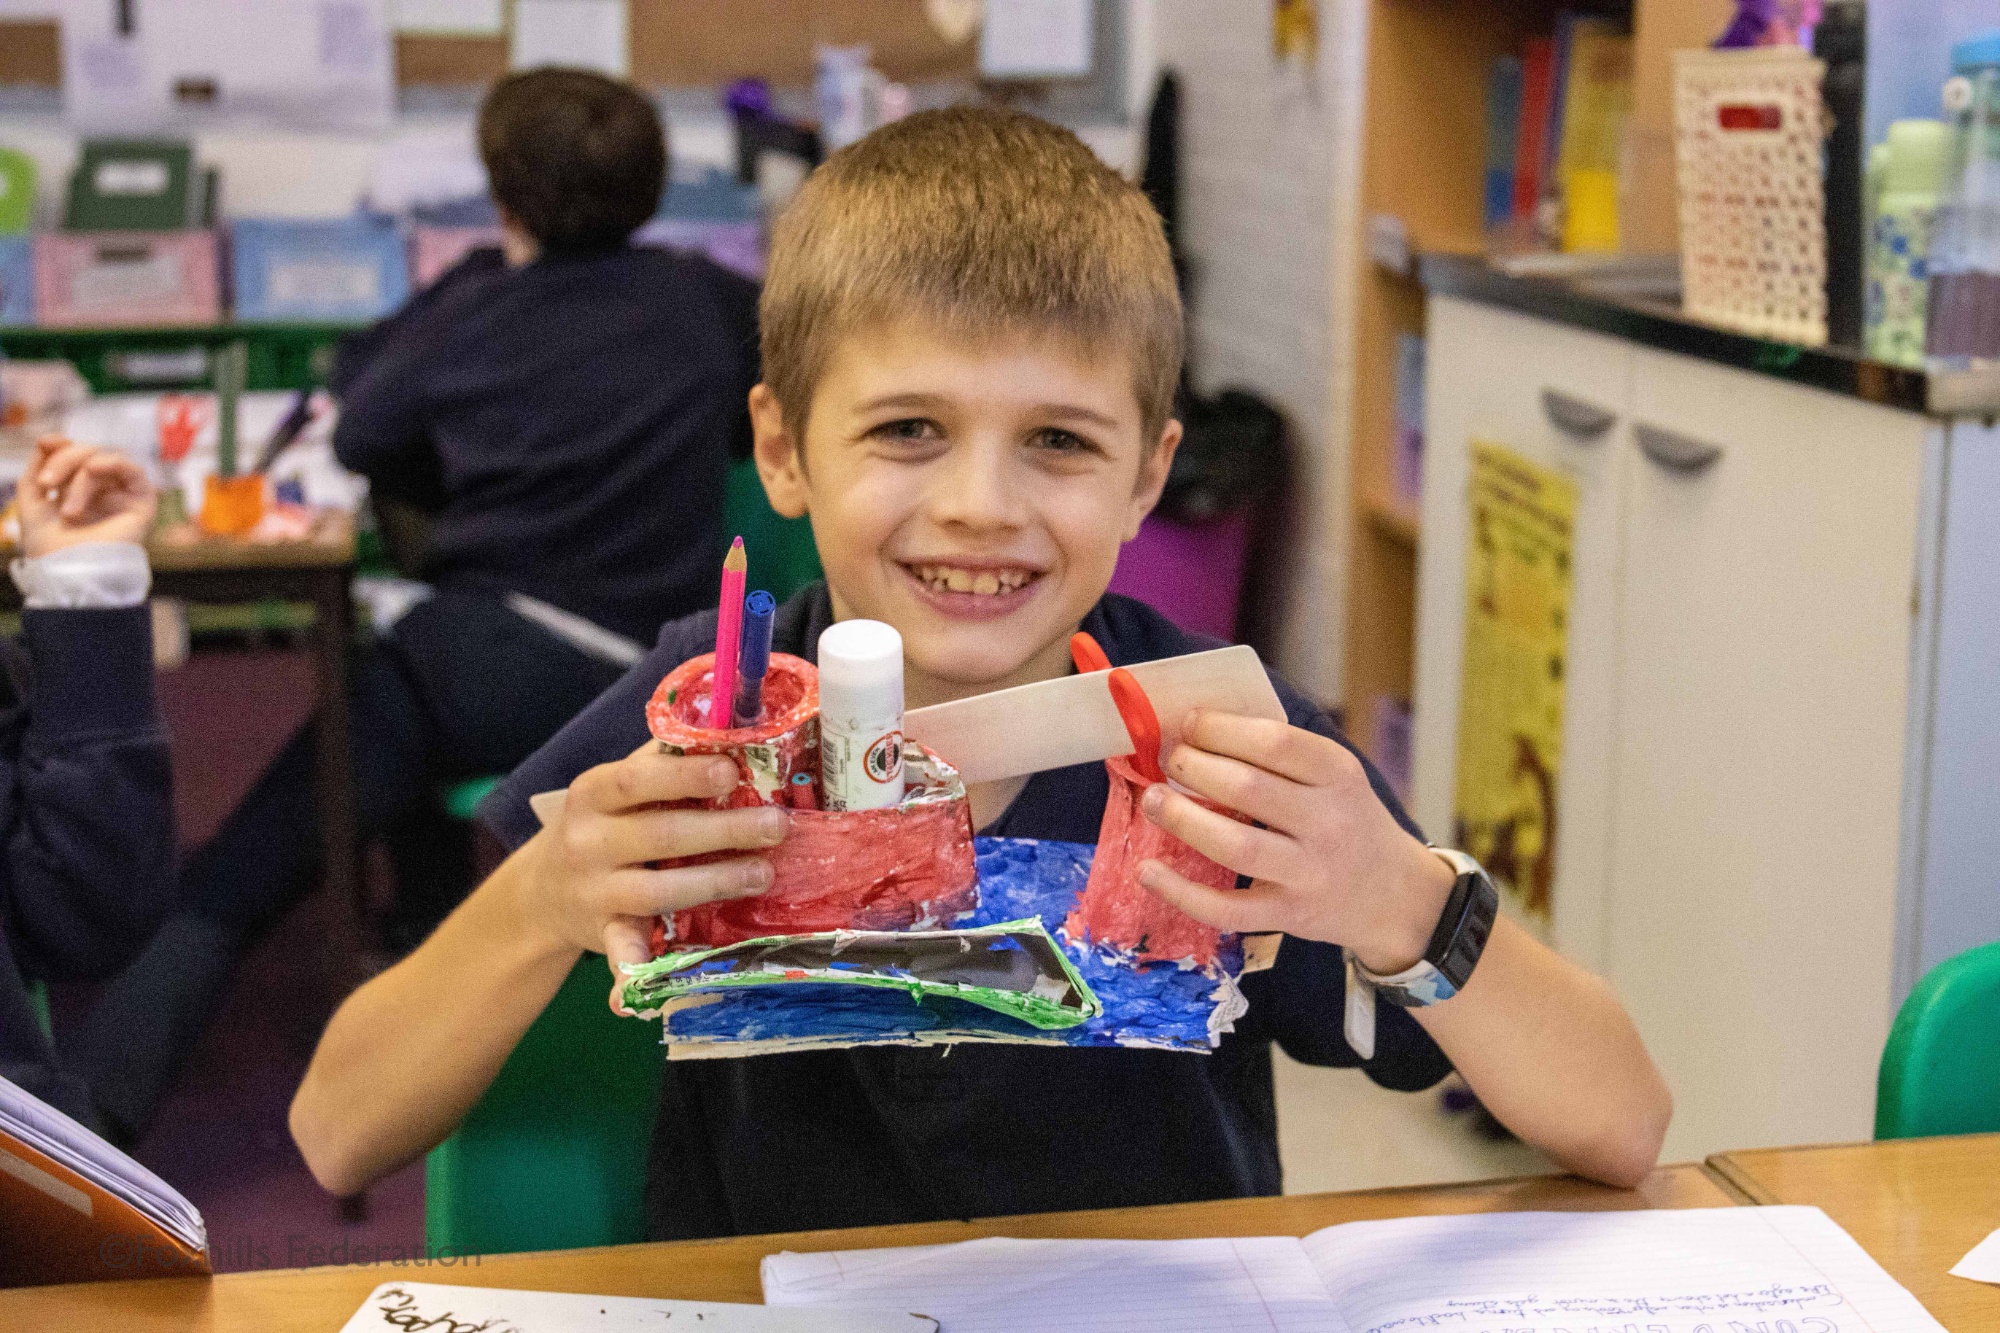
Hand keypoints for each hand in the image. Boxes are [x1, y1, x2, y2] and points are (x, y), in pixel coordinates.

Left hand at [18, 436, 158, 557]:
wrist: (69, 574)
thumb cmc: (50, 547)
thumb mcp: (32, 500)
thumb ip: (37, 468)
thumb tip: (51, 437)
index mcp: (77, 491)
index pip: (72, 455)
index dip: (60, 446)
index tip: (45, 444)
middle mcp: (101, 491)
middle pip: (87, 453)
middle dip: (64, 461)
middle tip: (47, 483)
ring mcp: (121, 496)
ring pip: (105, 460)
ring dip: (81, 475)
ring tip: (70, 509)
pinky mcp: (141, 503)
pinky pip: (133, 470)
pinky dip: (113, 463)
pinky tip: (95, 468)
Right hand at [517, 741, 789, 1007]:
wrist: (540, 890)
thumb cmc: (602, 825)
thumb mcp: (617, 787)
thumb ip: (662, 760)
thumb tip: (727, 726)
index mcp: (593, 793)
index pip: (638, 779)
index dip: (685, 775)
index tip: (732, 770)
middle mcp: (587, 841)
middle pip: (661, 835)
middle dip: (724, 830)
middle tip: (776, 826)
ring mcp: (593, 891)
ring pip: (659, 890)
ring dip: (716, 882)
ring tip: (763, 873)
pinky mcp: (601, 933)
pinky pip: (621, 951)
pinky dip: (633, 968)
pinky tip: (661, 980)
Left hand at [1133, 710, 1455, 974]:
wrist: (1395, 895)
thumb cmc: (1348, 821)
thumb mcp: (1336, 777)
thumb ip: (1282, 754)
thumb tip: (1197, 726)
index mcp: (1339, 776)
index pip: (1276, 743)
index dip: (1222, 729)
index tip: (1189, 723)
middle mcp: (1328, 823)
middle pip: (1248, 789)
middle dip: (1194, 768)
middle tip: (1169, 760)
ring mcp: (1308, 874)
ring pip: (1235, 846)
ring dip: (1182, 820)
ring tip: (1151, 800)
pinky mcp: (1288, 915)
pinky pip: (1227, 909)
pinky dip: (1180, 892)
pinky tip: (1148, 871)